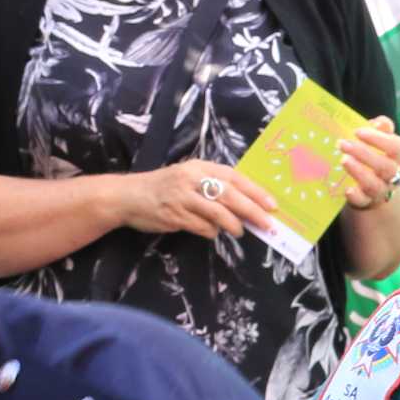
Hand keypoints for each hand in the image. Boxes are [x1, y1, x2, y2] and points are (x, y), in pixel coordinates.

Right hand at [119, 159, 278, 240]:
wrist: (126, 196)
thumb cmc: (164, 188)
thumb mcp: (188, 178)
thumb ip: (214, 186)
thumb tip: (248, 204)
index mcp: (198, 167)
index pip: (233, 177)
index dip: (255, 191)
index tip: (273, 205)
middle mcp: (191, 179)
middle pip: (230, 195)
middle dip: (253, 211)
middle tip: (268, 224)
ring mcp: (182, 197)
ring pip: (219, 213)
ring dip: (233, 225)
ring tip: (239, 231)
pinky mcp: (175, 215)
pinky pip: (203, 227)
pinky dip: (212, 232)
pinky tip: (211, 232)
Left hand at [340, 116, 399, 210]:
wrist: (375, 192)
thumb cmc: (375, 159)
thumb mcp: (382, 143)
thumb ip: (382, 130)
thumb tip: (380, 123)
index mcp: (398, 158)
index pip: (397, 148)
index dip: (379, 139)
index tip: (358, 131)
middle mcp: (393, 176)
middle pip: (386, 167)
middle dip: (364, 154)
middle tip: (342, 143)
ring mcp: (380, 191)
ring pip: (374, 185)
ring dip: (358, 172)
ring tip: (343, 159)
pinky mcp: (366, 202)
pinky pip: (362, 201)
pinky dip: (355, 196)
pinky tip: (347, 189)